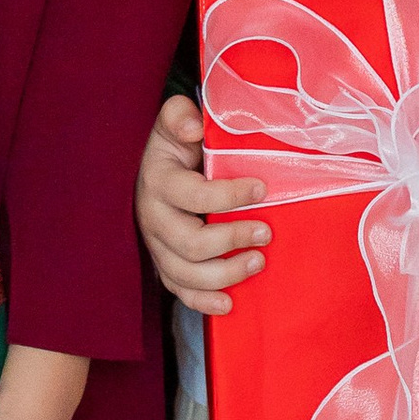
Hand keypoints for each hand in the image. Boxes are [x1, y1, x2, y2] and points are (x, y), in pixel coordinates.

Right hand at [136, 90, 271, 313]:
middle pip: (190, 243)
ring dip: (226, 274)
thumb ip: (179, 116)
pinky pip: (178, 290)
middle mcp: (152, 217)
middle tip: (266, 233)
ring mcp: (155, 245)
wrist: (153, 166)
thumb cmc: (175, 146)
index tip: (262, 188)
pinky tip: (228, 303)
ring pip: (185, 273)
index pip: (194, 196)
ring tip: (259, 262)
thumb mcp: (174, 123)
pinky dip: (203, 301)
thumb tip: (193, 126)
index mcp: (158, 181)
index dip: (230, 195)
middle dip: (232, 240)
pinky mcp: (162, 263)